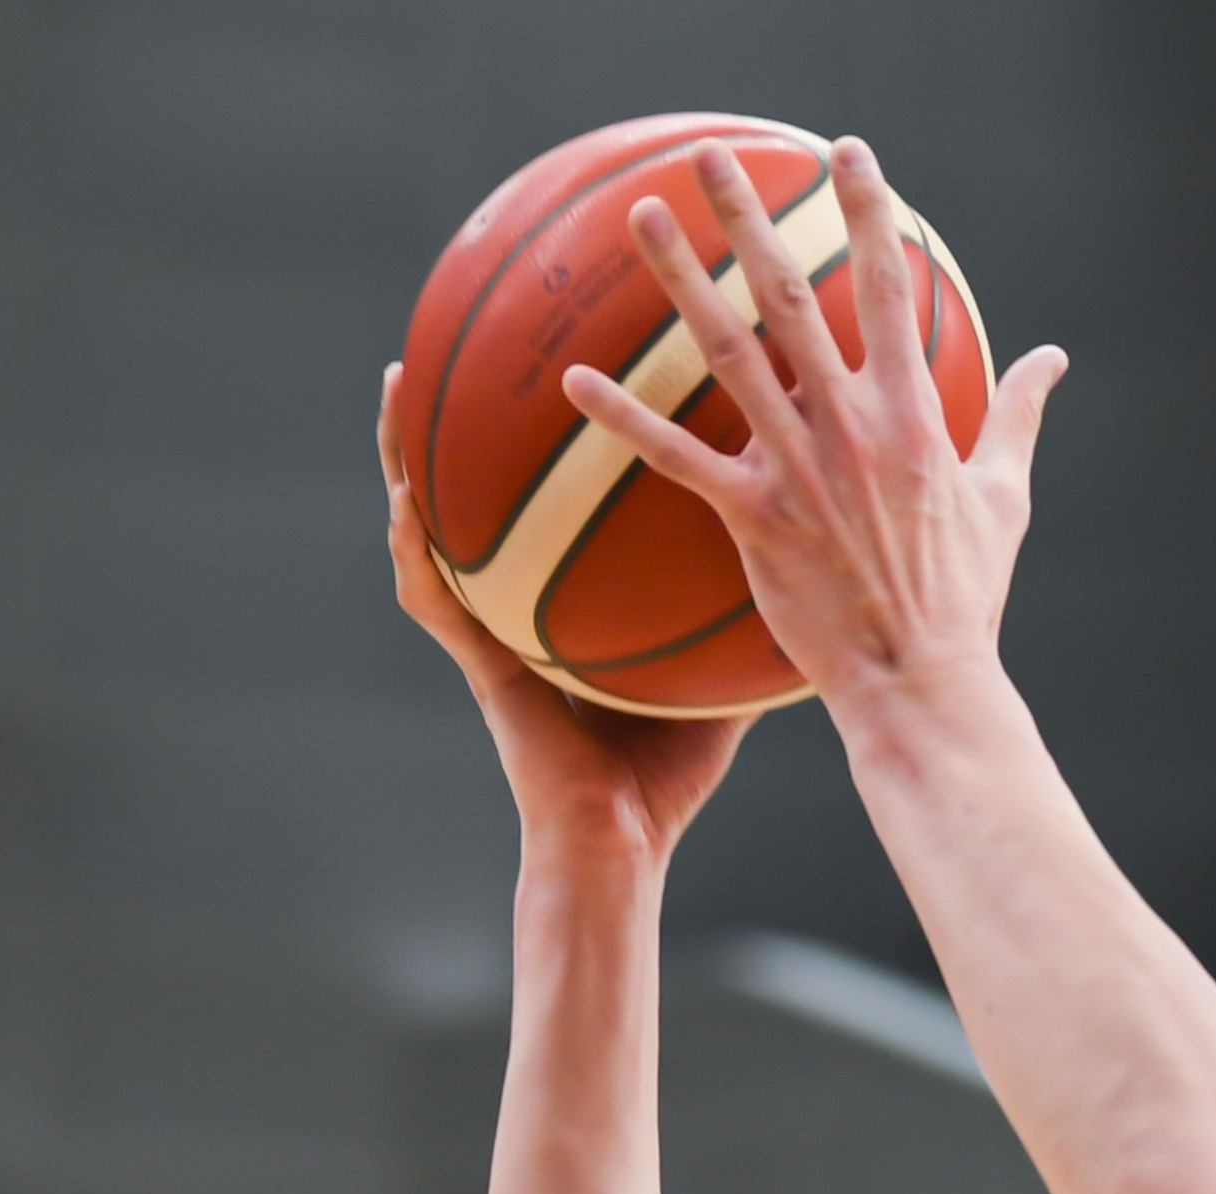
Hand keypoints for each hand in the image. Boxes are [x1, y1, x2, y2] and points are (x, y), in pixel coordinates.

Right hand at [379, 363, 754, 876]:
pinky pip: (430, 594)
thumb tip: (822, 543)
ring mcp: (489, 627)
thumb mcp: (722, 668)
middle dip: (471, 410)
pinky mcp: (475, 664)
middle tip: (462, 327)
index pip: (557, 490)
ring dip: (405, 456)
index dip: (557, 425)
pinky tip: (400, 500)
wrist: (623, 844)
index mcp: (573, 587)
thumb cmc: (669, 770)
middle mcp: (522, 594)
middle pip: (488, 482)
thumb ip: (754, 599)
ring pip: (434, 521)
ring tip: (393, 384)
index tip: (561, 348)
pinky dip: (412, 548)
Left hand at [558, 137, 1066, 715]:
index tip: (845, 154)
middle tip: (710, 155)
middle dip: (749, 216)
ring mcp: (798, 469)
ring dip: (680, 279)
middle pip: (792, 296)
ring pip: (728, 354)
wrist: (920, 681)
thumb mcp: (1004, 496)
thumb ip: (1020, 415)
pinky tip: (577, 378)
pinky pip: (676, 458)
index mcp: (914, 412)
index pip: (889, 288)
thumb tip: (1053, 356)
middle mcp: (852, 425)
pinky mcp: (754, 520)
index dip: (869, 212)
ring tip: (640, 216)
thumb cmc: (964, 595)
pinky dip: (626, 417)